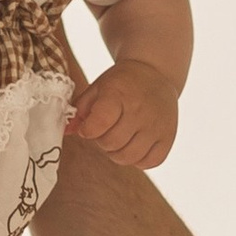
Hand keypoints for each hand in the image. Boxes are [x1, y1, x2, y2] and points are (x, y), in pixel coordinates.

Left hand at [65, 59, 180, 170]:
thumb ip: (80, 110)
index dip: (88, 130)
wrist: (155, 72)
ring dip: (117, 153)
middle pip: (111, 144)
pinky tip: (135, 144)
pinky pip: (148, 163)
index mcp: (119, 94)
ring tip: (119, 138)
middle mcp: (140, 110)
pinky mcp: (168, 137)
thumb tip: (67, 131)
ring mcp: (156, 125)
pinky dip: (138, 159)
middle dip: (101, 141)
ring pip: (128, 157)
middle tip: (106, 130)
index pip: (99, 124)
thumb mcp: (98, 88)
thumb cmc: (121, 83)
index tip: (89, 126)